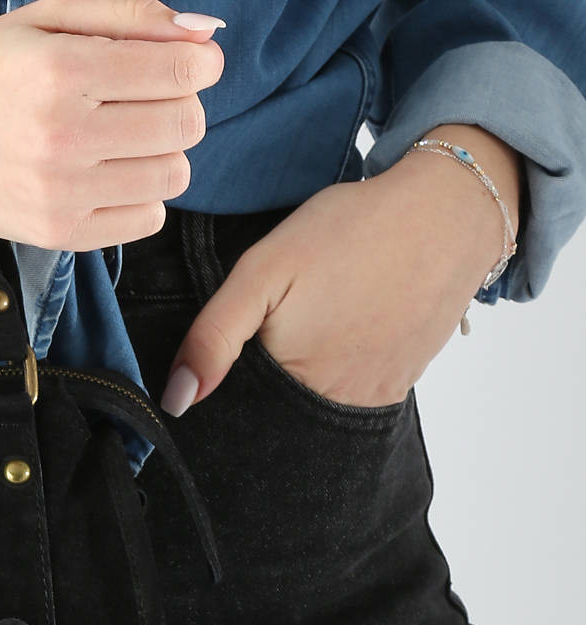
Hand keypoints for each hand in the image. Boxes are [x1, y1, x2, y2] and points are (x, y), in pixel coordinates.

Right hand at [0, 0, 224, 247]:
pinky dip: (142, 194)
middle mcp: (62, 133)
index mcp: (60, 69)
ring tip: (123, 137)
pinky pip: (149, 218)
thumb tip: (207, 33)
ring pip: (175, 174)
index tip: (187, 62)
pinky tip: (107, 173)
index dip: (199, 63)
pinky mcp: (58, 232)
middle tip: (146, 99)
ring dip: (163, 151)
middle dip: (181, 104)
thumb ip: (129, 15)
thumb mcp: (45, 18)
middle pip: (186, 124)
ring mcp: (60, 191)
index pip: (181, 72)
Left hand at [158, 122, 523, 414]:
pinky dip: (334, 373)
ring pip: (313, 406)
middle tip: (281, 320)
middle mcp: (337, 406)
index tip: (228, 349)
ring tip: (312, 322)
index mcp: (294, 383)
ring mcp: (373, 398)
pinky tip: (338, 331)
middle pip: (276, 412)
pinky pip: (351, 395)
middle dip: (260, 385)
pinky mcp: (400, 383)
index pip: (237, 410)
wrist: (448, 212)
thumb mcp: (263, 271)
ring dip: (300, 379)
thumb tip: (176, 400)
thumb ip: (214, 336)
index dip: (223, 384)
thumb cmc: (350, 232)